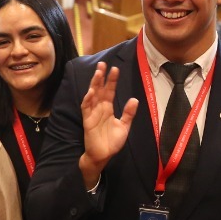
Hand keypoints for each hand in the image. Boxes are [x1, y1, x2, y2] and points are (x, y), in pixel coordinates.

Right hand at [79, 62, 137, 184]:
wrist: (103, 155)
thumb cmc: (112, 142)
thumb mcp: (124, 126)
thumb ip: (128, 113)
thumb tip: (134, 99)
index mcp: (108, 108)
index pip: (110, 91)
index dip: (112, 80)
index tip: (115, 69)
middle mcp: (99, 108)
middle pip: (99, 89)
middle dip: (101, 77)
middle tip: (102, 64)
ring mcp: (92, 113)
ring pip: (92, 95)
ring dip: (94, 84)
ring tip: (97, 73)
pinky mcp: (87, 120)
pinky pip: (86, 108)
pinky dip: (87, 100)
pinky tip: (90, 92)